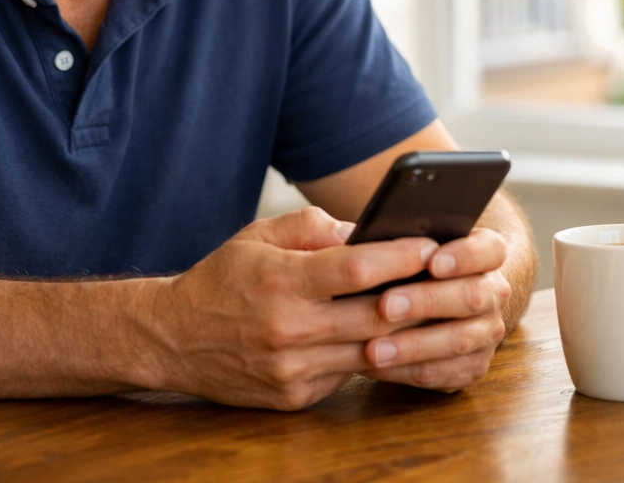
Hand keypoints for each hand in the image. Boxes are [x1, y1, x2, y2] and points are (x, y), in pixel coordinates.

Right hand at [138, 207, 439, 409]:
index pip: (355, 269)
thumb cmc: (222, 279)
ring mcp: (293, 370)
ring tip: (431, 307)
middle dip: (419, 296)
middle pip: (374, 316)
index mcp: (281, 281)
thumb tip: (362, 232)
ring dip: (404, 331)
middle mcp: (289, 329)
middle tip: (450, 279)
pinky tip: (385, 336)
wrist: (173, 338)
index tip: (430, 244)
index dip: (399, 256)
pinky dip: (368, 353)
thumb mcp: (257, 236)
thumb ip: (310, 227)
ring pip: (369, 351)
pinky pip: (347, 372)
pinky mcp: (295, 397)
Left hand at [360, 227, 511, 391]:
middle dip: (427, 301)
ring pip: (458, 340)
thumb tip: (346, 238)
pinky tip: (376, 366)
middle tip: (385, 305)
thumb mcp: (401, 238)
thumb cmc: (408, 260)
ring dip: (414, 344)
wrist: (430, 297)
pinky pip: (444, 374)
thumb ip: (384, 234)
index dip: (465, 255)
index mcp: (484, 253)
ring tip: (373, 348)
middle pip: (472, 296)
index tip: (431, 260)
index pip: (490, 250)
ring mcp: (485, 332)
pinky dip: (409, 370)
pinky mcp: (471, 366)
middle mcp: (492, 293)